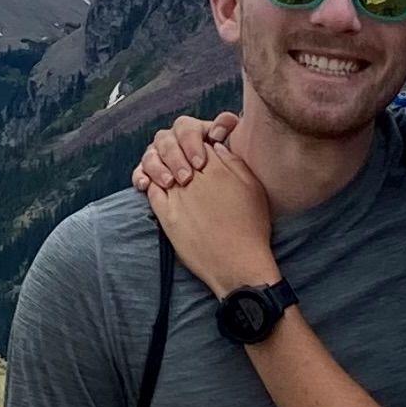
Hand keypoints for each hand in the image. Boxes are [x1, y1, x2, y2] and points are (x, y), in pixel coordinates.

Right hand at [128, 109, 239, 195]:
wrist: (221, 195)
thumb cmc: (227, 168)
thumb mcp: (232, 145)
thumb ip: (227, 127)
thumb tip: (217, 130)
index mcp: (192, 131)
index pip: (185, 127)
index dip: (191, 143)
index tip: (200, 163)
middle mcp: (172, 140)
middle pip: (165, 140)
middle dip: (175, 159)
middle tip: (186, 177)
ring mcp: (158, 155)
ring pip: (150, 155)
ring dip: (158, 169)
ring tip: (169, 183)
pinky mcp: (148, 172)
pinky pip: (139, 171)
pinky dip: (140, 177)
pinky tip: (145, 185)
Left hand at [145, 146, 280, 292]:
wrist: (237, 264)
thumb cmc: (252, 229)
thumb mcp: (253, 189)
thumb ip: (234, 163)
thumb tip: (216, 146)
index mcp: (218, 169)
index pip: (199, 141)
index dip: (198, 144)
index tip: (199, 154)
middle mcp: (195, 179)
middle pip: (178, 151)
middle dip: (179, 152)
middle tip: (185, 162)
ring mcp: (178, 197)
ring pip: (161, 167)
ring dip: (164, 165)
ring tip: (174, 174)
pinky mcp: (167, 216)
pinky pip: (152, 190)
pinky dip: (152, 182)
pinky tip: (160, 185)